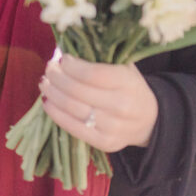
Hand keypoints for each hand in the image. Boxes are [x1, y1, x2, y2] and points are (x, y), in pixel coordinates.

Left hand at [40, 54, 157, 152]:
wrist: (151, 120)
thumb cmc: (131, 87)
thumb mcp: (124, 67)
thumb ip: (100, 58)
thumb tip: (65, 52)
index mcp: (128, 82)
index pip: (91, 74)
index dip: (71, 66)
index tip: (62, 59)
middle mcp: (122, 106)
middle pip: (78, 91)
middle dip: (57, 78)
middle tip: (48, 69)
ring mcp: (114, 127)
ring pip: (73, 109)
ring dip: (53, 94)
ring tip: (44, 84)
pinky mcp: (105, 143)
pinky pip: (74, 129)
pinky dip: (56, 115)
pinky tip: (48, 103)